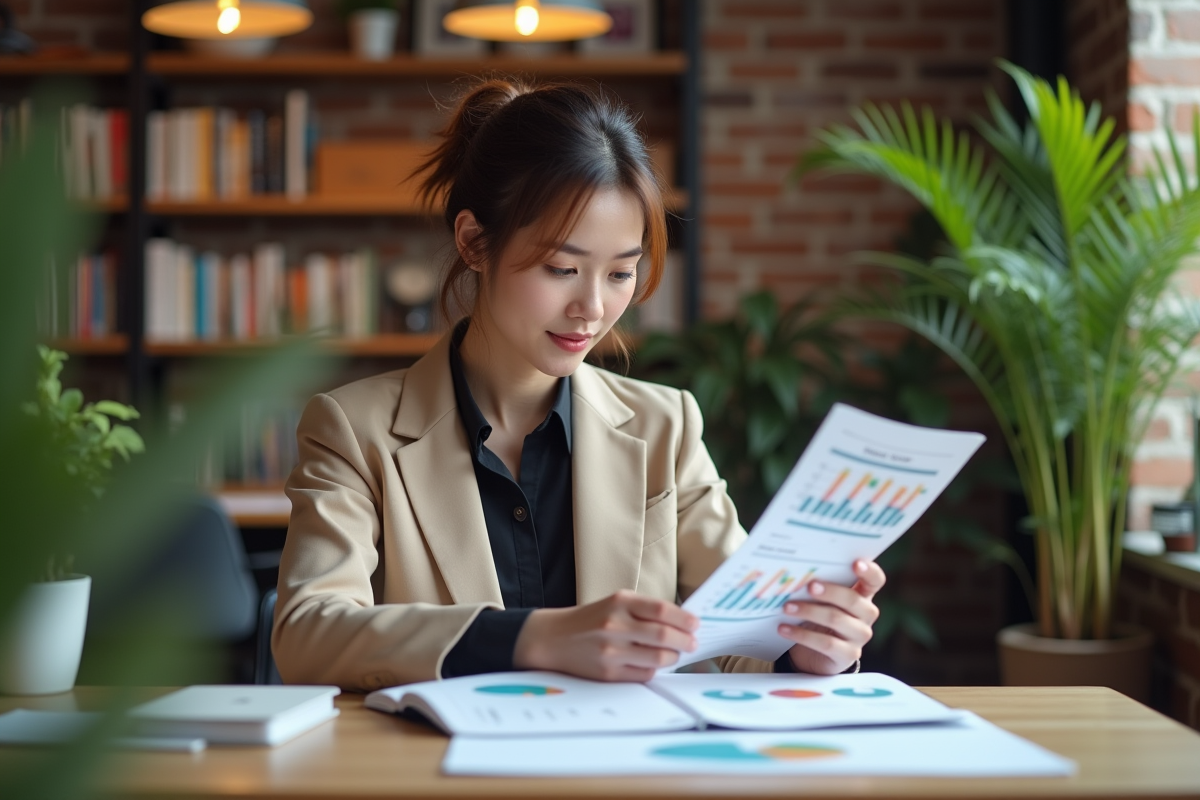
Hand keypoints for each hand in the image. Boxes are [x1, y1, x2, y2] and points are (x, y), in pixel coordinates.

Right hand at [512, 590, 698, 681]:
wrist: (552, 639)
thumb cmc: (589, 619)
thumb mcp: (614, 603)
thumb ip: (644, 610)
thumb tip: (681, 622)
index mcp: (619, 602)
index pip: (661, 610)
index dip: (684, 619)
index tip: (695, 624)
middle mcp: (615, 625)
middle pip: (664, 635)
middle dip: (685, 641)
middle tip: (692, 643)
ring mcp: (611, 650)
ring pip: (658, 658)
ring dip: (673, 657)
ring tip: (675, 653)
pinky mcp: (608, 672)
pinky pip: (644, 674)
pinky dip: (654, 670)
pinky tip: (654, 663)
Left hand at [778, 559, 885, 674]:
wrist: (814, 653)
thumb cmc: (818, 616)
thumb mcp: (821, 600)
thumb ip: (818, 585)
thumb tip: (796, 574)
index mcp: (863, 594)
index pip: (875, 580)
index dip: (869, 571)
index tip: (856, 563)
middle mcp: (866, 614)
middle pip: (852, 600)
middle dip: (829, 591)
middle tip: (808, 586)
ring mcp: (860, 636)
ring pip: (837, 620)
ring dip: (809, 611)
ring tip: (786, 608)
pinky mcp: (848, 655)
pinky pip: (826, 643)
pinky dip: (802, 635)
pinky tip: (784, 629)